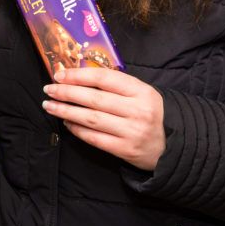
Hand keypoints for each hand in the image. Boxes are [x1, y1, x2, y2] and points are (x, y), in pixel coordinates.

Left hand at [42, 67, 165, 170]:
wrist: (175, 145)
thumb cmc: (153, 114)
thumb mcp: (142, 93)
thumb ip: (117, 85)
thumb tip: (80, 76)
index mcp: (141, 91)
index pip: (104, 78)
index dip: (79, 75)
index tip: (60, 74)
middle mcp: (136, 110)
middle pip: (94, 98)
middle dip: (67, 93)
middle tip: (48, 89)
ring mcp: (131, 132)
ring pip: (91, 119)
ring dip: (66, 111)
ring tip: (50, 106)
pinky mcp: (125, 150)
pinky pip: (95, 138)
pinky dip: (78, 130)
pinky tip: (67, 123)